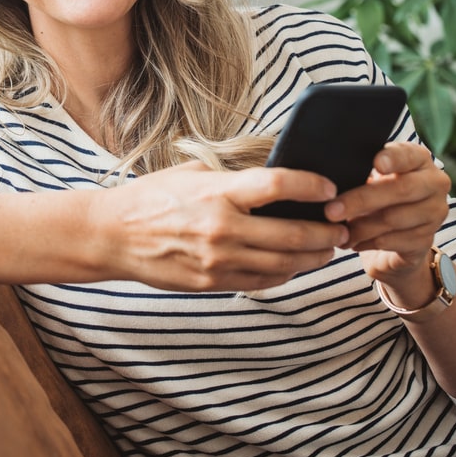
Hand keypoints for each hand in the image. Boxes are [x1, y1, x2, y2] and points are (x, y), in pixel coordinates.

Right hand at [91, 161, 349, 291]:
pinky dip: (285, 274)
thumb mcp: (191, 174)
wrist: (112, 235)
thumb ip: (231, 179)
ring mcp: (218, 259)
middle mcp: (221, 227)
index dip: (312, 185)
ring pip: (284, 263)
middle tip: (343, 226)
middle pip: (293, 233)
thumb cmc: (151, 197)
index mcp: (217, 191)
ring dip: (313, 257)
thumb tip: (272, 178)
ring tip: (327, 248)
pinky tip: (294, 265)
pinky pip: (262, 282)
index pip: (278, 185)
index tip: (330, 187)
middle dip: (326, 231)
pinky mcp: (212, 282)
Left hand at [324, 142, 450, 303]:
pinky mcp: (426, 240)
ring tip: (336, 230)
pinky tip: (351, 242)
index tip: (376, 164)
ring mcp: (435, 213)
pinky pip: (392, 241)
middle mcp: (435, 183)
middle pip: (400, 190)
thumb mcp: (370, 178)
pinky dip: (366, 242)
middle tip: (330, 211)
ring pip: (393, 219)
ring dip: (359, 226)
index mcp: (419, 159)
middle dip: (361, 200)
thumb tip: (328, 176)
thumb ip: (361, 170)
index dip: (394, 158)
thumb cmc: (376, 197)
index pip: (409, 155)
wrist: (395, 238)